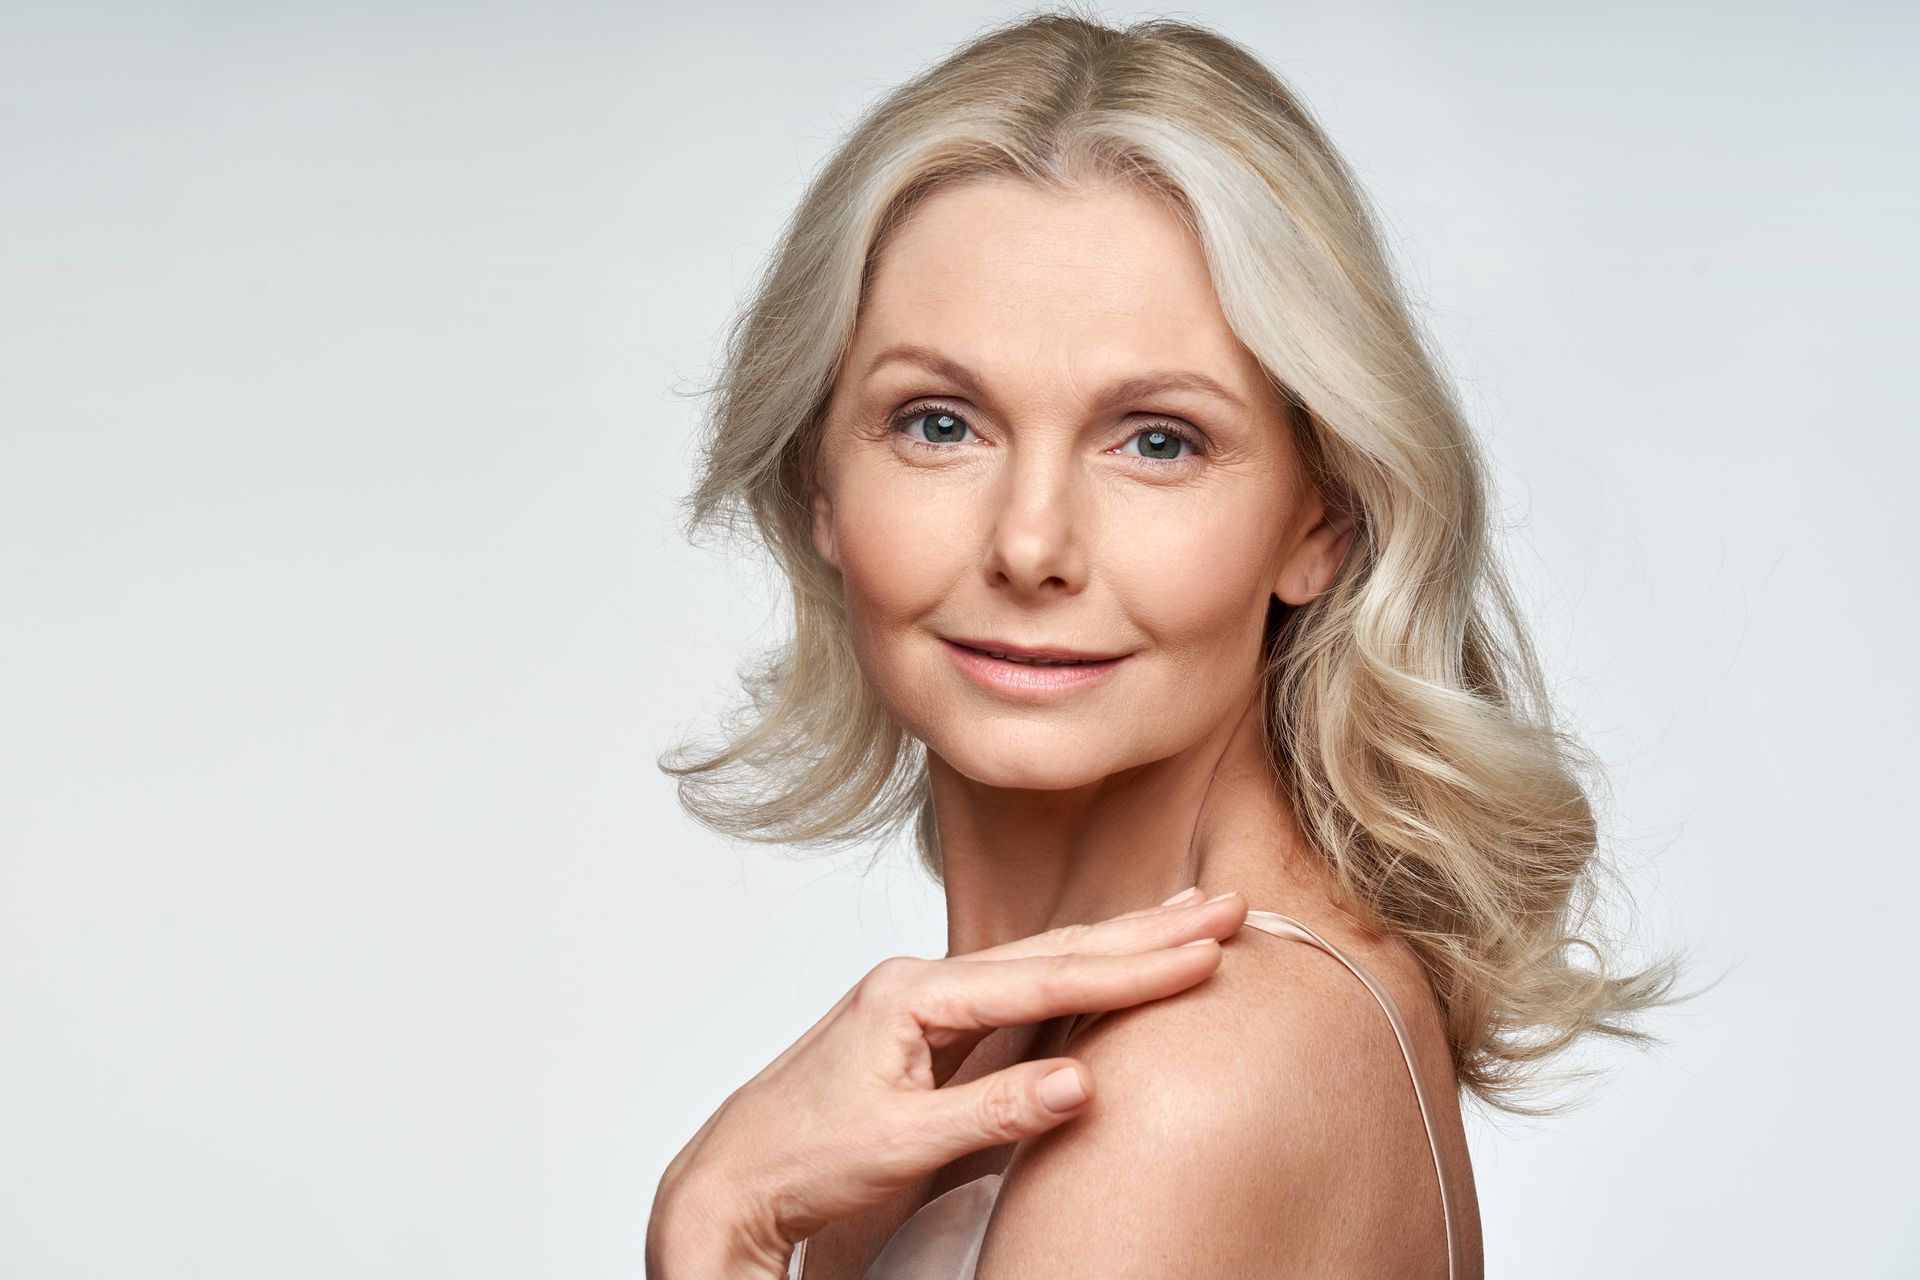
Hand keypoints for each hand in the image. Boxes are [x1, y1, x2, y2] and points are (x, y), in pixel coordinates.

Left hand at [648, 886, 1247, 1275]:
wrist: (734, 1173)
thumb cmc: (801, 1158)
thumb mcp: (900, 1143)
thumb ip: (992, 1111)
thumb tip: (1081, 1082)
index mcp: (913, 995)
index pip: (1044, 976)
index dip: (1131, 966)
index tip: (1203, 949)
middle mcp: (920, 981)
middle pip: (1053, 949)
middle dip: (1142, 929)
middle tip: (1224, 904)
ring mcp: (924, 998)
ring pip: (1040, 961)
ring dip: (1117, 942)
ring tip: (1186, 916)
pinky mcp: (928, 1026)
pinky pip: (1019, 990)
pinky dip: (1076, 973)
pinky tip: (1110, 962)